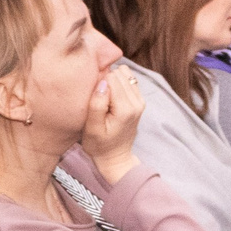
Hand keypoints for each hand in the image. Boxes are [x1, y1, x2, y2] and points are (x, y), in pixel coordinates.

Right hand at [79, 64, 143, 179]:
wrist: (114, 157)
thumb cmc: (98, 145)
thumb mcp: (92, 128)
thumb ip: (96, 104)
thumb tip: (102, 82)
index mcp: (125, 109)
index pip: (111, 78)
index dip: (97, 81)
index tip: (90, 93)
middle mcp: (137, 103)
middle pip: (119, 73)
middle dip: (105, 78)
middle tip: (94, 94)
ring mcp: (140, 101)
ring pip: (124, 74)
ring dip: (111, 80)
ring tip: (102, 94)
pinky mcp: (139, 100)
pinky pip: (129, 80)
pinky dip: (118, 82)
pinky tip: (109, 94)